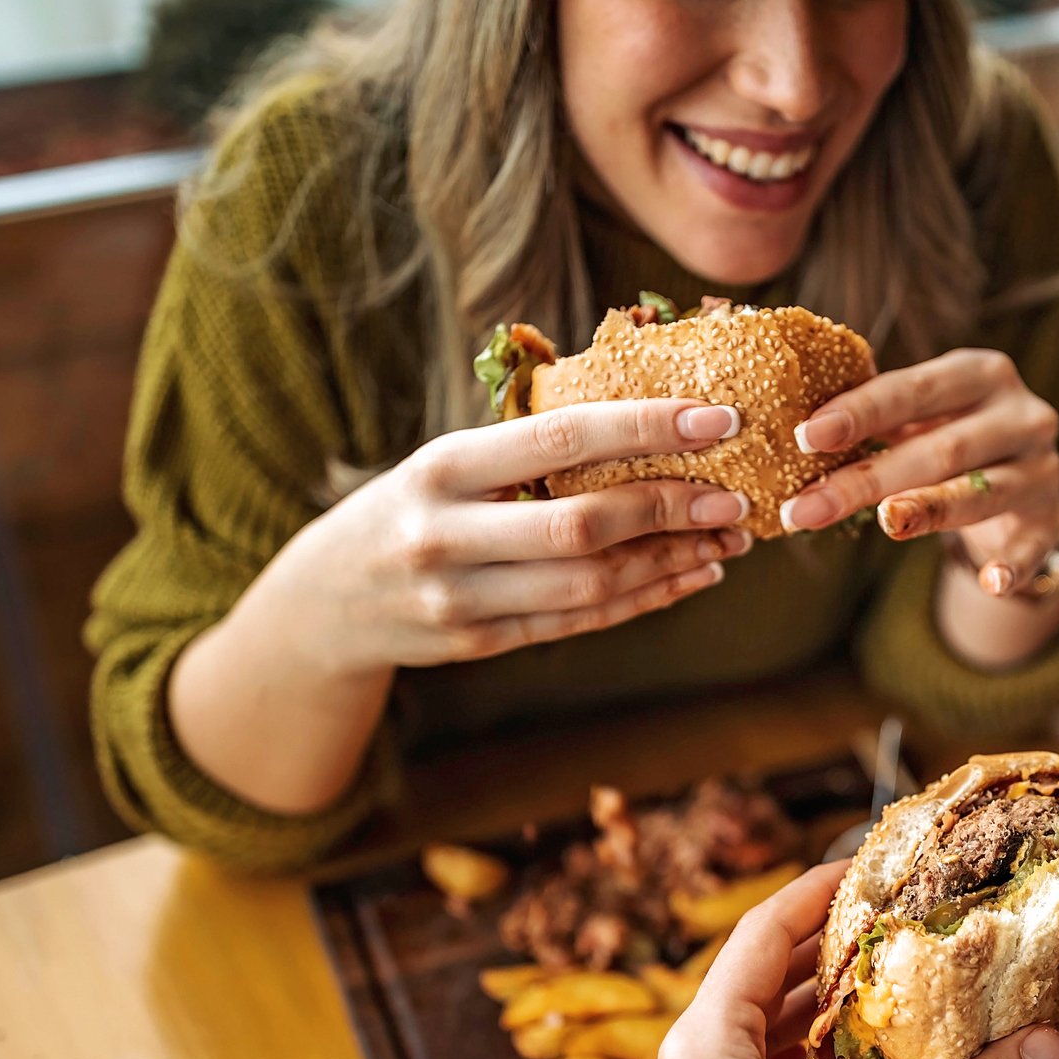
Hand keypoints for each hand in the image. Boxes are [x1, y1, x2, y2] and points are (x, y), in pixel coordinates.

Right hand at [261, 399, 752, 675]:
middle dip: (673, 507)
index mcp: (441, 467)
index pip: (559, 438)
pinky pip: (579, 621)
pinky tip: (691, 574)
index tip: (716, 418)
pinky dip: (644, 598)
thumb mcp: (445, 463)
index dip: (645, 427)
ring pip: (590, 584)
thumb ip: (526, 448)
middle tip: (736, 494)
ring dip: (671, 560)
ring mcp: (461, 598)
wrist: (321, 604)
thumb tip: (646, 415)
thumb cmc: (408, 508)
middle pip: (584, 525)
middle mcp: (446, 534)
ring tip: (729, 539)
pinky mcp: (480, 643)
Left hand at [648, 863, 1058, 1058]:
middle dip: (828, 947)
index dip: (816, 891)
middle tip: (895, 914)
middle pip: (756, 979)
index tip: (868, 862)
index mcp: (703, 1054)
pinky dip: (811, 1057)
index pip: (757, 936)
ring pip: (759, 1033)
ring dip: (821, 1004)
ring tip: (891, 975)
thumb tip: (1048, 1043)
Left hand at [778, 349, 1058, 595]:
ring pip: (982, 491)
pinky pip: (1032, 547)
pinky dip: (1013, 566)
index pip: (915, 388)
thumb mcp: (922, 415)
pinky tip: (991, 584)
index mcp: (980, 374)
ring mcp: (1040, 467)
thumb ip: (876, 416)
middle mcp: (1020, 414)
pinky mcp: (1049, 518)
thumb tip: (794, 433)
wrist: (1023, 473)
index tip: (807, 436)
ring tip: (888, 523)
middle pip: (940, 448)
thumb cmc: (952, 435)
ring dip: (931, 509)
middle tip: (808, 507)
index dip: (861, 412)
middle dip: (869, 478)